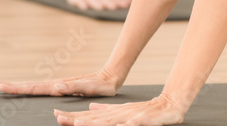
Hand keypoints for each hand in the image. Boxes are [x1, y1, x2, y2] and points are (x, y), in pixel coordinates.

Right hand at [0, 68, 120, 96]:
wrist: (111, 76)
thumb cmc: (103, 85)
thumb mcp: (91, 88)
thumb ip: (75, 88)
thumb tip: (56, 87)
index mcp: (59, 86)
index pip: (34, 87)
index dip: (17, 87)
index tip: (0, 85)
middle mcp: (57, 85)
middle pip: (30, 85)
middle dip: (12, 85)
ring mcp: (59, 85)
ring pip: (35, 86)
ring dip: (19, 86)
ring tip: (5, 86)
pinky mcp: (63, 87)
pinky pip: (43, 88)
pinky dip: (31, 88)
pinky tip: (27, 89)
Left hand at [54, 94, 184, 125]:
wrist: (170, 103)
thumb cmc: (146, 110)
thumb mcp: (123, 110)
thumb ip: (106, 110)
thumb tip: (90, 107)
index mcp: (113, 113)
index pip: (90, 115)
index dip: (73, 116)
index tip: (56, 115)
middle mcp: (119, 114)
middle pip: (95, 119)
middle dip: (76, 119)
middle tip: (59, 118)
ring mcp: (131, 116)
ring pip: (110, 121)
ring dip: (94, 123)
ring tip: (79, 125)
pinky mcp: (144, 119)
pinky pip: (134, 124)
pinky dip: (126, 125)